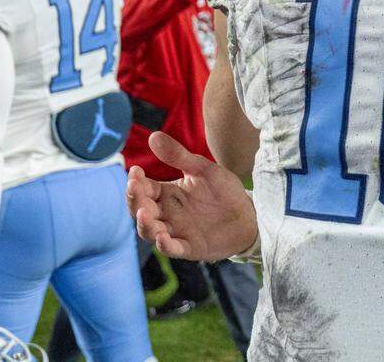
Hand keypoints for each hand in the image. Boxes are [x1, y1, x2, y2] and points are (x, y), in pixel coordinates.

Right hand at [127, 132, 257, 262]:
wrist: (249, 214)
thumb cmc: (224, 191)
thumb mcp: (203, 169)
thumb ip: (179, 156)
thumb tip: (153, 135)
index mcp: (168, 193)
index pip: (143, 188)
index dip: (135, 182)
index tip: (135, 171)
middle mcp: (167, 213)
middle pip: (141, 209)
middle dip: (134, 200)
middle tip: (134, 189)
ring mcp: (177, 231)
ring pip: (150, 231)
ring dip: (144, 224)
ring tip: (144, 213)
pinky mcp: (190, 247)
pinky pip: (172, 248)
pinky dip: (165, 245)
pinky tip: (162, 237)